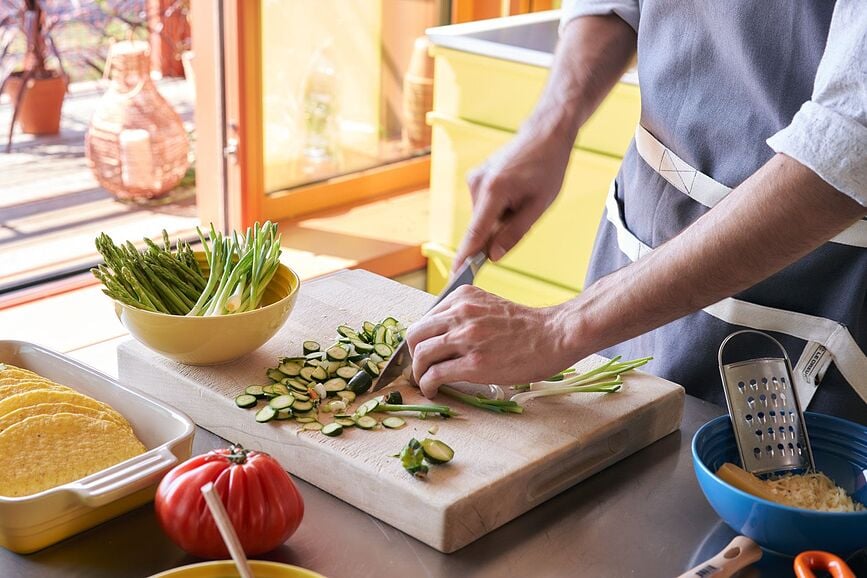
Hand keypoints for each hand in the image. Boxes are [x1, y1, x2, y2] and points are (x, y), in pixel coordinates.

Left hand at [406, 286, 575, 397]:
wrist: (554, 336)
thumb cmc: (526, 326)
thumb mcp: (489, 307)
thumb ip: (464, 315)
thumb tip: (441, 336)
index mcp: (463, 297)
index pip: (426, 318)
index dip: (420, 338)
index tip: (423, 351)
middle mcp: (461, 314)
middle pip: (415, 335)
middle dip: (412, 354)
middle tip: (419, 367)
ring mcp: (466, 338)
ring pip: (421, 355)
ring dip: (418, 373)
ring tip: (425, 382)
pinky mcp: (474, 364)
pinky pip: (436, 374)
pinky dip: (428, 385)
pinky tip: (433, 391)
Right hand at [452, 126, 571, 270]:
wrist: (544, 135)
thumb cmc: (547, 167)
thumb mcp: (539, 205)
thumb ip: (515, 233)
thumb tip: (493, 256)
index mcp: (494, 190)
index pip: (476, 232)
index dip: (465, 256)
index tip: (455, 274)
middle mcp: (477, 183)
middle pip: (481, 226)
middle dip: (498, 231)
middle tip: (524, 212)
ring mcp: (474, 178)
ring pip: (483, 217)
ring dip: (500, 217)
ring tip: (522, 195)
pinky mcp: (475, 177)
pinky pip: (483, 206)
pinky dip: (497, 207)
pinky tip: (514, 191)